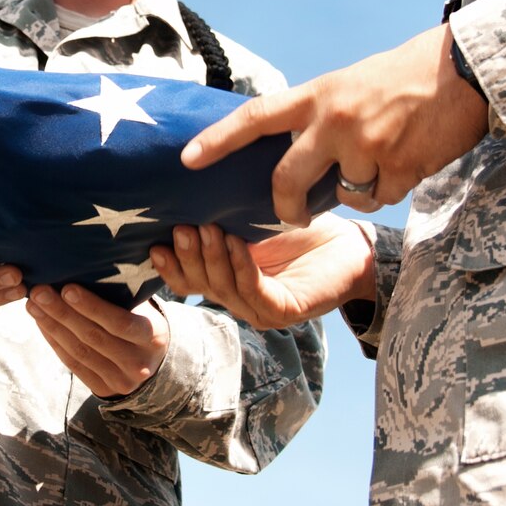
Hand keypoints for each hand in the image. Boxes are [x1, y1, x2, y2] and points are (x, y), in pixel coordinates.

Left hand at [26, 285, 169, 397]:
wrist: (153, 363)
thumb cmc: (143, 324)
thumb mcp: (143, 310)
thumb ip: (123, 296)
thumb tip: (83, 269)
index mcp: (151, 337)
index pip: (119, 322)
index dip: (91, 306)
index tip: (66, 288)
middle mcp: (138, 363)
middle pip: (93, 337)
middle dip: (62, 313)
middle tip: (39, 292)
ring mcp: (120, 380)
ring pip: (79, 351)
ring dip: (52, 326)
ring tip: (33, 305)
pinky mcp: (103, 389)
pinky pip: (73, 364)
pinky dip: (54, 342)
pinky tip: (41, 323)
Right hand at [151, 216, 374, 331]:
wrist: (351, 244)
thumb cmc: (303, 229)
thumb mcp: (252, 221)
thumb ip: (221, 220)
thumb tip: (180, 195)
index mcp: (228, 281)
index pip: (188, 281)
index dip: (170, 266)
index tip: (153, 244)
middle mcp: (240, 300)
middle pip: (201, 286)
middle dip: (188, 257)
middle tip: (181, 228)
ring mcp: (261, 310)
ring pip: (224, 289)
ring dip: (211, 259)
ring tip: (204, 229)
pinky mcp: (284, 311)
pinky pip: (254, 291)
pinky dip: (241, 266)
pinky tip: (236, 243)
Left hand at [181, 24, 489, 221]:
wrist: (463, 71)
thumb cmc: (405, 75)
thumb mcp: (350, 85)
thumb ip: (320, 114)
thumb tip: (297, 149)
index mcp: (318, 95)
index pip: (255, 118)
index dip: (219, 141)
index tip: (188, 160)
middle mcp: (334, 121)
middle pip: (287, 180)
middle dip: (283, 207)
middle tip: (287, 217)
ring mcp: (366, 146)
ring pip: (342, 194)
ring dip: (356, 189)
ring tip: (382, 159)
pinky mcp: (399, 168)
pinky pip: (380, 198)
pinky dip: (390, 188)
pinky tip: (407, 161)